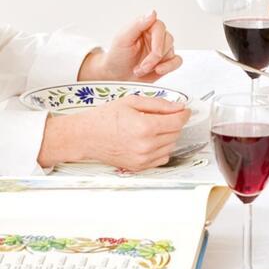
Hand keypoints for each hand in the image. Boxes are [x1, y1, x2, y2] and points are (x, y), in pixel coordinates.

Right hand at [38, 95, 190, 170]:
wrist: (85, 136)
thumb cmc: (104, 118)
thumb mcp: (133, 102)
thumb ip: (160, 104)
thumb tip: (179, 107)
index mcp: (145, 127)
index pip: (178, 121)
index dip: (184, 113)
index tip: (184, 110)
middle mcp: (146, 146)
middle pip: (176, 133)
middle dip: (174, 123)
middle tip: (164, 116)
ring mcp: (142, 159)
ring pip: (171, 146)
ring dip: (168, 136)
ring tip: (153, 127)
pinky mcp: (138, 167)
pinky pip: (162, 158)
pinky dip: (162, 148)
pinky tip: (151, 140)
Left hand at [77, 11, 181, 82]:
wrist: (116, 76)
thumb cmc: (117, 56)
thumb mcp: (122, 39)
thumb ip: (137, 25)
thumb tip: (152, 13)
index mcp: (146, 27)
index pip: (160, 27)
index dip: (158, 40)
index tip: (155, 52)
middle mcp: (156, 36)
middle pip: (167, 41)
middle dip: (155, 57)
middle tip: (143, 66)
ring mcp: (162, 49)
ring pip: (171, 52)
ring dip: (156, 64)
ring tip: (142, 70)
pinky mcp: (166, 61)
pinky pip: (177, 61)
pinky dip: (170, 66)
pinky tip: (159, 70)